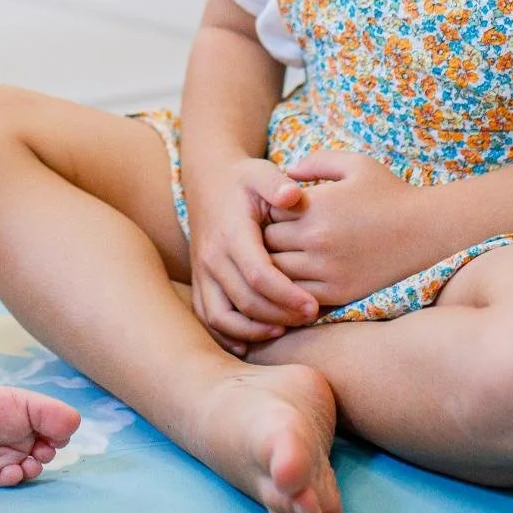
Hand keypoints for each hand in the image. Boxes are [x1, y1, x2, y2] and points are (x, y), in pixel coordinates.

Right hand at [186, 159, 318, 351]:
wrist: (207, 181)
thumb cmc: (243, 179)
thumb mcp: (261, 172)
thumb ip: (277, 183)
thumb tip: (293, 195)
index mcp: (231, 233)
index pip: (258, 274)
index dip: (286, 295)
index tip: (313, 305)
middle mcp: (212, 257)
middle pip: (245, 300)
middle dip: (279, 315)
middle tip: (310, 316)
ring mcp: (202, 272)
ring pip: (222, 317)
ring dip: (254, 330)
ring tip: (284, 328)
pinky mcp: (199, 282)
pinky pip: (208, 318)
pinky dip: (228, 335)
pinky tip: (253, 341)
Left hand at [262, 150, 437, 308]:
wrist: (427, 230)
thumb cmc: (390, 193)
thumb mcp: (354, 164)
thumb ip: (315, 162)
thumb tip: (285, 172)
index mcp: (315, 206)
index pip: (267, 213)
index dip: (269, 212)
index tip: (278, 212)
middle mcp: (316, 239)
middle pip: (266, 244)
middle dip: (267, 240)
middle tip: (277, 235)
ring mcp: (326, 269)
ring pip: (277, 273)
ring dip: (276, 266)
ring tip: (285, 256)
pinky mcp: (338, 292)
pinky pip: (297, 294)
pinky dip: (292, 287)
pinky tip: (300, 276)